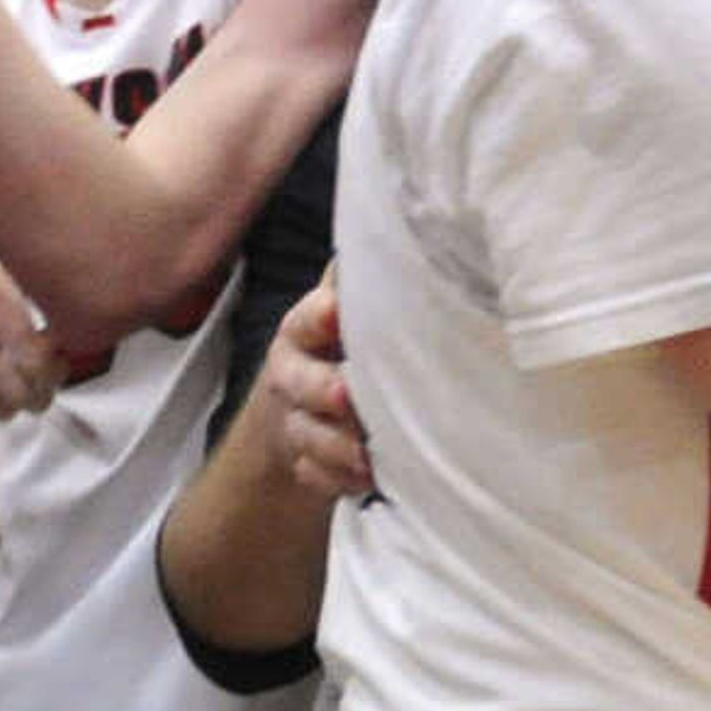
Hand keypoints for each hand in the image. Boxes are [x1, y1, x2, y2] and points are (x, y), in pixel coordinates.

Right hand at [262, 272, 373, 500]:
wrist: (308, 408)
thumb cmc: (345, 349)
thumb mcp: (351, 309)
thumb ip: (366, 283)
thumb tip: (417, 230)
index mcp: (306, 329)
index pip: (307, 319)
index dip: (321, 316)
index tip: (338, 313)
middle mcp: (292, 372)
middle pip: (299, 382)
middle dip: (323, 390)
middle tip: (347, 396)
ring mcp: (294, 419)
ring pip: (306, 434)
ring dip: (336, 447)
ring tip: (367, 457)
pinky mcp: (303, 460)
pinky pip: (313, 474)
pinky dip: (337, 480)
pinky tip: (364, 481)